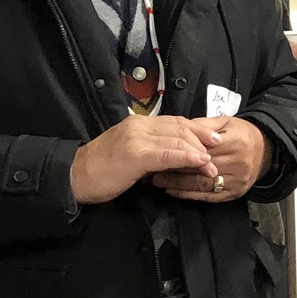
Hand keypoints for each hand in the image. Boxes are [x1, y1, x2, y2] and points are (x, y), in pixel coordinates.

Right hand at [72, 115, 212, 205]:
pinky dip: (186, 156)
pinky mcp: (135, 155)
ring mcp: (137, 139)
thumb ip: (153, 149)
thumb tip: (178, 155)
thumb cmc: (103, 169)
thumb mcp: (131, 153)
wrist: (76, 176)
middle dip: (203, 138)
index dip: (198, 128)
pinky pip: (167, 154)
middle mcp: (140, 126)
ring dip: (199, 151)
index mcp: (139, 123)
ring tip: (212, 164)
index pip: (175, 121)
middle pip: (180, 127)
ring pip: (177, 139)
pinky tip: (199, 161)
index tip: (214, 137)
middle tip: (219, 150)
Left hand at [151, 116, 267, 201]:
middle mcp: (237, 163)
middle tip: (152, 167)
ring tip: (158, 180)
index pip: (202, 148)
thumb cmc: (243, 133)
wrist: (267, 150)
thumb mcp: (225, 122)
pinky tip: (174, 190)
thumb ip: (203, 126)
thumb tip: (178, 129)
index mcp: (235, 142)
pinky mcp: (234, 193)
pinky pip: (209, 196)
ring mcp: (237, 180)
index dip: (180, 150)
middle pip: (200, 168)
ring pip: (202, 184)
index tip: (160, 150)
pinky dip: (189, 194)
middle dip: (175, 168)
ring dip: (178, 183)